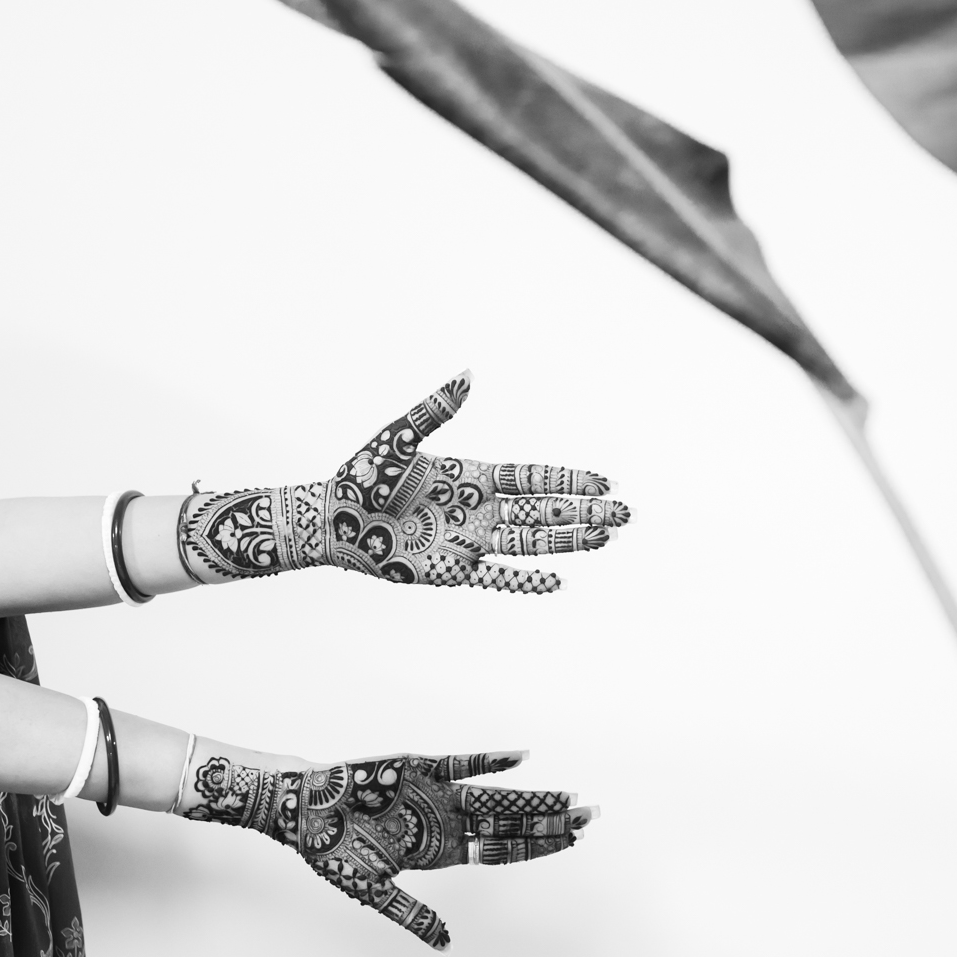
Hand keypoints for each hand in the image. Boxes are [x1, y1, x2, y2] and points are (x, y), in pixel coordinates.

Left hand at [178, 371, 631, 591]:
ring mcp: (467, 542)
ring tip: (607, 539)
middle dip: (584, 513)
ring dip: (568, 542)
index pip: (531, 479)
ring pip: (529, 543)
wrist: (329, 521)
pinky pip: (495, 578)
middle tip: (626, 514)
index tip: (604, 481)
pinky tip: (557, 582)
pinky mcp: (450, 571)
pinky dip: (524, 582)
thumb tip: (469, 374)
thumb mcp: (399, 437)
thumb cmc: (361, 475)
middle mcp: (477, 511)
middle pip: (542, 513)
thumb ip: (435, 409)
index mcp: (471, 476)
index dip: (567, 479)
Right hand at [180, 749, 592, 948]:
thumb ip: (412, 914)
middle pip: (510, 823)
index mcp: (441, 852)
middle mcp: (448, 821)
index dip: (538, 847)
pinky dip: (490, 761)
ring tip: (569, 797)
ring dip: (531, 797)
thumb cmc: (332, 851)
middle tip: (592, 816)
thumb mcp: (372, 890)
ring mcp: (436, 793)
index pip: (503, 850)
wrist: (301, 810)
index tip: (574, 842)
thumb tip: (446, 946)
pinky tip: (522, 759)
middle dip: (550, 821)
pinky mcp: (420, 766)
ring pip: (496, 796)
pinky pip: (461, 763)